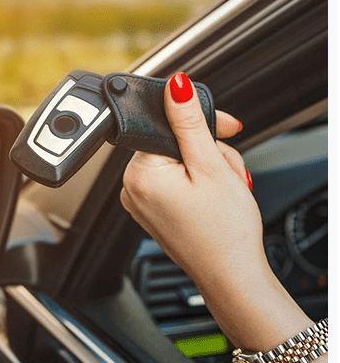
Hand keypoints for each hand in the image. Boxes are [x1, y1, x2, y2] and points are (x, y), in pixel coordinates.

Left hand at [120, 72, 264, 288]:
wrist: (231, 274)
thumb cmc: (223, 232)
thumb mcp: (210, 166)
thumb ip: (189, 123)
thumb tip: (175, 87)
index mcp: (139, 173)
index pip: (164, 124)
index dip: (199, 122)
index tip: (225, 128)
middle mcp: (132, 187)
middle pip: (174, 142)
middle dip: (208, 151)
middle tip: (227, 172)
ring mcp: (141, 201)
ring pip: (180, 161)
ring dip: (209, 168)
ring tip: (223, 190)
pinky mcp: (153, 210)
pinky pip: (176, 181)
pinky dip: (199, 183)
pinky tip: (213, 198)